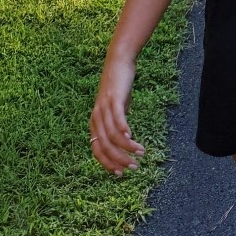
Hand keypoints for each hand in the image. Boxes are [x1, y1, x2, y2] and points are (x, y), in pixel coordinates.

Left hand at [90, 53, 144, 175]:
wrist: (118, 61)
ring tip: (141, 153)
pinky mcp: (113, 99)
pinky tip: (132, 138)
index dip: (107, 164)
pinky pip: (117, 118)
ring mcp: (104, 108)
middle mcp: (96, 117)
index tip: (121, 173)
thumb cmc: (119, 86)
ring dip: (127, 147)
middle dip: (119, 160)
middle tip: (134, 167)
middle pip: (104, 146)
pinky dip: (123, 130)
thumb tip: (125, 137)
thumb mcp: (116, 108)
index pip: (97, 150)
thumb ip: (117, 123)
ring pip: (112, 136)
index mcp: (95, 122)